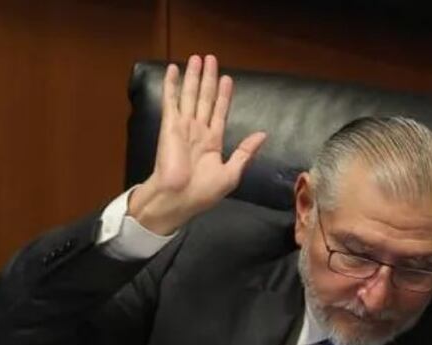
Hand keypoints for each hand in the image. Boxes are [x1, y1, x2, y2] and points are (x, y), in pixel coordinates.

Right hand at [129, 54, 266, 235]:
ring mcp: (183, 126)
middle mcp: (198, 130)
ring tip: (197, 58)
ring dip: (193, 76)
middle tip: (211, 58)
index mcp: (212, 142)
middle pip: (205, 98)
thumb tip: (262, 135)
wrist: (178, 199)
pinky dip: (171, 85)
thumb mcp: (231, 174)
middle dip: (209, 79)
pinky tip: (173, 70)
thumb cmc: (203, 192)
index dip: (224, 95)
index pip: (220, 112)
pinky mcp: (169, 125)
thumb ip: (245, 152)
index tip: (228, 79)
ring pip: (190, 95)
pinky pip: (171, 101)